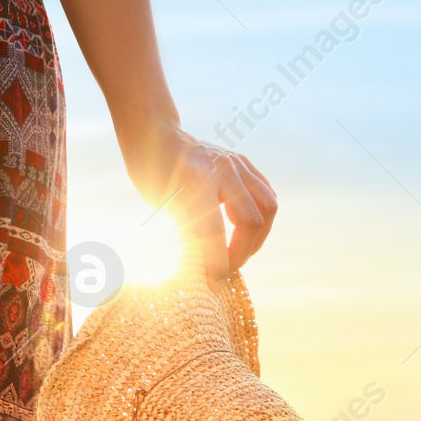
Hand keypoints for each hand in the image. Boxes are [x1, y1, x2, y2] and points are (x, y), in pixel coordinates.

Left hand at [118, 120, 276, 287]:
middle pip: (250, 221)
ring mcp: (237, 163)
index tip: (214, 284)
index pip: (213, 233)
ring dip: (257, 238)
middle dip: (240, 254)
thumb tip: (209, 270)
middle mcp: (221, 169)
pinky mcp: (245, 163)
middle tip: (225, 272)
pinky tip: (248, 233)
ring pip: (268, 207)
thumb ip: (189, 231)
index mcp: (194, 181)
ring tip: (239, 255)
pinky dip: (262, 218)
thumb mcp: (163, 206)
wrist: (156, 136)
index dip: (217, 264)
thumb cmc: (152, 175)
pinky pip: (267, 194)